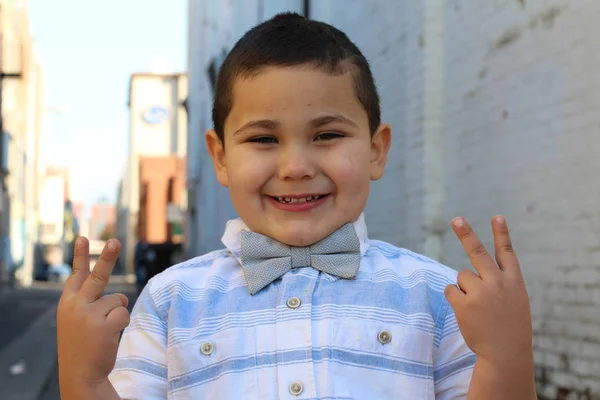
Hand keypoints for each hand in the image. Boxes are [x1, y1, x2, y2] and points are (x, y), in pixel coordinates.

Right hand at [57, 237, 129, 395]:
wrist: (80, 375)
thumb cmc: (82, 346)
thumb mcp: (77, 321)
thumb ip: (93, 304)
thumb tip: (122, 297)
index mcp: (68, 303)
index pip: (77, 274)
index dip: (81, 256)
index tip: (83, 237)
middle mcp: (77, 305)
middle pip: (98, 276)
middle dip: (107, 257)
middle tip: (115, 241)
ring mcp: (90, 314)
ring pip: (118, 299)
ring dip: (117, 313)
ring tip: (103, 331)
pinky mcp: (104, 324)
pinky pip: (124, 313)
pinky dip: (122, 323)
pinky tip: (109, 336)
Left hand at [445, 216, 532, 365]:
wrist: (506, 352)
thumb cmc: (509, 324)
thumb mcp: (514, 299)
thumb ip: (498, 281)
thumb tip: (466, 271)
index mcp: (513, 280)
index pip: (506, 252)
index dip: (501, 233)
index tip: (497, 216)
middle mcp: (497, 282)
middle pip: (477, 252)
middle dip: (466, 234)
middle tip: (456, 219)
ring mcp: (480, 292)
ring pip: (462, 276)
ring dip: (465, 288)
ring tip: (478, 306)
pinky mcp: (464, 303)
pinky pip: (451, 290)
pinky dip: (455, 298)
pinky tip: (468, 312)